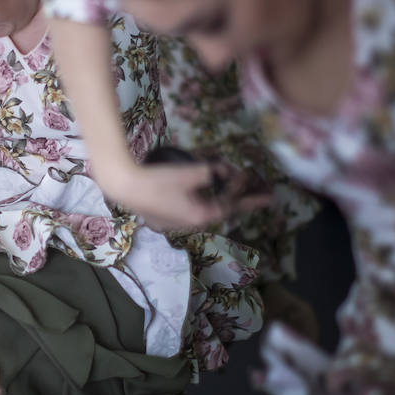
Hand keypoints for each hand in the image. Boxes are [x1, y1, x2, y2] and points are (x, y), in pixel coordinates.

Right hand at [104, 161, 270, 231]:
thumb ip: (213, 172)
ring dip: (227, 202)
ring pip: (212, 211)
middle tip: (263, 197)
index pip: (234, 205)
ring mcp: (182, 222)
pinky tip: (210, 197)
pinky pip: (198, 211)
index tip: (267, 193)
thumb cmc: (159, 181)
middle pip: (226, 211)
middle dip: (244, 202)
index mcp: (204, 214)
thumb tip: (224, 172)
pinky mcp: (171, 218)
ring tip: (240, 195)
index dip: (251, 197)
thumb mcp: (192, 172)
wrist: (126, 188)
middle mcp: (196, 223)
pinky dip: (210, 202)